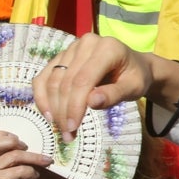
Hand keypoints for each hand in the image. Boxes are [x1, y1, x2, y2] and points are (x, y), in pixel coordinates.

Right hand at [0, 132, 50, 178]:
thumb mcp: (9, 169)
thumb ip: (12, 156)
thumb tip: (27, 143)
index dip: (5, 135)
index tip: (21, 141)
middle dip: (17, 142)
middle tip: (29, 147)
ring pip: (15, 156)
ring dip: (34, 158)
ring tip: (45, 162)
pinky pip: (19, 170)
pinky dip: (31, 172)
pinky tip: (34, 177)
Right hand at [32, 34, 157, 141]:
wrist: (134, 66)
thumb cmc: (136, 77)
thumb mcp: (134, 88)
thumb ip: (114, 94)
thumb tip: (92, 102)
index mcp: (108, 48)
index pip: (83, 80)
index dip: (74, 106)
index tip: (72, 128)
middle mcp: (87, 44)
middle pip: (66, 82)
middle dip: (64, 111)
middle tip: (67, 135)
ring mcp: (71, 48)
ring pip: (52, 81)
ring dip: (52, 107)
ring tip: (60, 128)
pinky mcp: (61, 57)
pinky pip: (44, 77)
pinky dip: (43, 97)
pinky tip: (49, 114)